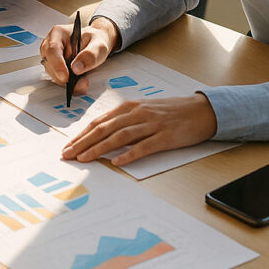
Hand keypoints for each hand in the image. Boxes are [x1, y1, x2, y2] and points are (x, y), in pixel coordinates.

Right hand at [40, 15, 119, 95]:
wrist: (97, 43)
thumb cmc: (96, 40)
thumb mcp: (99, 45)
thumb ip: (90, 55)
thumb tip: (76, 69)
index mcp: (58, 33)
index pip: (52, 49)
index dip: (57, 64)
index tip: (66, 76)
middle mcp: (51, 45)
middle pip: (49, 64)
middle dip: (63, 77)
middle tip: (81, 83)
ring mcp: (52, 57)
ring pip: (52, 73)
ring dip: (66, 82)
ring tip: (83, 83)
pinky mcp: (55, 67)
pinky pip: (57, 78)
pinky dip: (68, 84)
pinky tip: (78, 84)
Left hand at [61, 93, 217, 165]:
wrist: (201, 110)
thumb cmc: (170, 111)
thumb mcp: (143, 110)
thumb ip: (124, 119)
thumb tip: (101, 133)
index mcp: (129, 107)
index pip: (99, 122)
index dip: (81, 134)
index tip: (68, 146)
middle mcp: (137, 113)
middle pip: (104, 129)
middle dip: (83, 142)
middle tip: (68, 155)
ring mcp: (151, 125)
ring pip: (120, 136)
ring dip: (99, 148)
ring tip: (85, 159)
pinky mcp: (165, 137)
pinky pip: (143, 146)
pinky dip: (129, 154)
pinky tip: (117, 162)